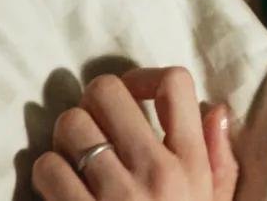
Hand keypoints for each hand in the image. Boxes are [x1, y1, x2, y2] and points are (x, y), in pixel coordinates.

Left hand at [31, 67, 238, 199]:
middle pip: (107, 91)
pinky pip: (47, 166)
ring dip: (67, 138)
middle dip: (94, 104)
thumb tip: (215, 109)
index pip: (174, 83)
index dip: (144, 77)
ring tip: (78, 157)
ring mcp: (116, 193)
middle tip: (97, 125)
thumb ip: (219, 156)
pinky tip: (64, 187)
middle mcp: (157, 169)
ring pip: (70, 124)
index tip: (136, 96)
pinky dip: (48, 172)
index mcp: (192, 161)